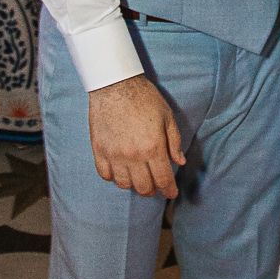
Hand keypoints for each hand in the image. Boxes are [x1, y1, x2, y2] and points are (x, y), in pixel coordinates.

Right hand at [88, 74, 185, 199]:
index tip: (171, 194)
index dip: (169, 190)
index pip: (163, 179)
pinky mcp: (99, 150)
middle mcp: (133, 155)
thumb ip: (174, 142)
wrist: (115, 84)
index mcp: (153, 147)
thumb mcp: (167, 116)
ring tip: (138, 178)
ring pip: (124, 184)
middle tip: (155, 185)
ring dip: (133, 185)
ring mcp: (114, 154)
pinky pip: (105, 175)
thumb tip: (180, 162)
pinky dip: (114, 177)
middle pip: (144, 187)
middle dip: (153, 190)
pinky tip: (120, 171)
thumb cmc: (144, 98)